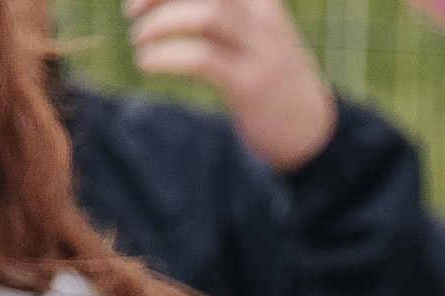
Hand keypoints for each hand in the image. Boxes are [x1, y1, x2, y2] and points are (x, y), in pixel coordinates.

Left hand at [122, 0, 335, 169]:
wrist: (313, 134)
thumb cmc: (272, 82)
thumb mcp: (252, 37)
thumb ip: (219, 14)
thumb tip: (166, 5)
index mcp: (259, 1)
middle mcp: (261, 18)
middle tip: (131, 11)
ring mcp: (259, 51)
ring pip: (205, 14)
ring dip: (161, 22)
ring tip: (138, 40)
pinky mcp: (251, 85)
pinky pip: (202, 59)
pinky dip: (167, 56)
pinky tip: (147, 63)